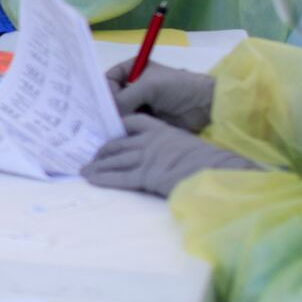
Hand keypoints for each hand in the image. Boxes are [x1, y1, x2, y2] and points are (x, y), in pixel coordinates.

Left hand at [81, 115, 261, 197]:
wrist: (217, 171)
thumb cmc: (210, 160)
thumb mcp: (189, 146)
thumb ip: (173, 147)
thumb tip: (168, 157)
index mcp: (162, 130)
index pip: (134, 123)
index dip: (119, 127)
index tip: (109, 133)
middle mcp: (150, 142)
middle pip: (118, 143)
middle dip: (102, 150)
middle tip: (91, 156)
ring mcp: (147, 158)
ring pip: (115, 160)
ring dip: (97, 165)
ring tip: (84, 170)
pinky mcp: (147, 176)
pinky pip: (120, 177)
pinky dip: (104, 178)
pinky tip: (93, 179)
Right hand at [105, 59, 216, 132]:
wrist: (204, 105)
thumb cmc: (177, 88)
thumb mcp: (148, 86)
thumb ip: (124, 98)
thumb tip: (107, 115)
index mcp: (132, 69)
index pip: (108, 79)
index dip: (104, 91)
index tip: (105, 104)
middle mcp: (133, 86)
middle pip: (111, 98)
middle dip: (108, 108)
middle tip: (104, 121)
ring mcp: (139, 104)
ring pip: (118, 113)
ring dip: (116, 120)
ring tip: (114, 129)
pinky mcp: (145, 120)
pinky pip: (129, 125)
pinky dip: (125, 130)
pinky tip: (122, 135)